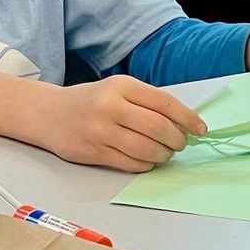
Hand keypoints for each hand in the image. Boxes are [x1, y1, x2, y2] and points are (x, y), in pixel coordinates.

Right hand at [33, 75, 205, 171]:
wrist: (49, 114)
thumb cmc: (91, 101)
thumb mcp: (118, 89)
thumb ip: (146, 102)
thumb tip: (184, 121)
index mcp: (122, 85)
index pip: (165, 103)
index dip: (187, 118)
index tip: (200, 128)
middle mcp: (111, 106)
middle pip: (158, 127)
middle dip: (177, 139)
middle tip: (181, 143)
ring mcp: (101, 131)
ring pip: (146, 149)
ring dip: (163, 154)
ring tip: (165, 152)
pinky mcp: (94, 153)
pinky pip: (131, 163)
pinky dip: (146, 164)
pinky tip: (148, 159)